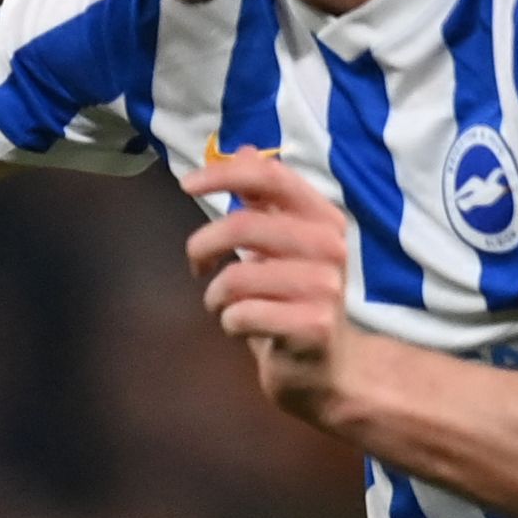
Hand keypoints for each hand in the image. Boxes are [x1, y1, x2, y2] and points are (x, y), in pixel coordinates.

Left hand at [184, 150, 363, 428]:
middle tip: (197, 265)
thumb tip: (242, 148)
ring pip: (235, 277)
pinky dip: (228, 323)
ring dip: (214, 295)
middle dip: (202, 246)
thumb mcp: (280, 245)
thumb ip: (262, 200)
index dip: (223, 174)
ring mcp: (324, 287)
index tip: (187, 184)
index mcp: (323, 217)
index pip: (271, 176)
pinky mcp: (311, 326)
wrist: (326, 368)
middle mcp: (330, 247)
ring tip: (224, 305)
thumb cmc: (293, 300)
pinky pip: (241, 314)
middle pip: (242, 226)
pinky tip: (243, 328)